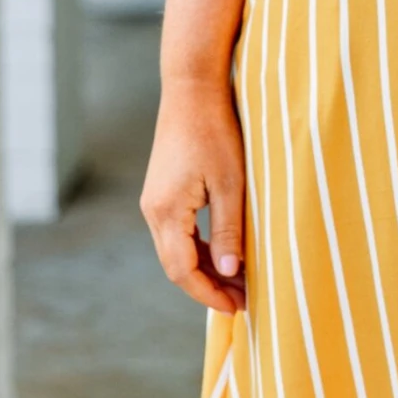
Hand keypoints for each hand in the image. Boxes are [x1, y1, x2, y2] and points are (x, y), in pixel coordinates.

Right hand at [140, 73, 247, 314]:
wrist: (192, 89)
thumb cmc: (215, 131)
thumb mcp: (231, 184)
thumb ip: (229, 230)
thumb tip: (231, 272)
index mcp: (166, 212)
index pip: (182, 271)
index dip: (209, 294)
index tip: (238, 308)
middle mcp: (153, 211)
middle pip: (176, 266)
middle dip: (209, 287)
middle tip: (244, 300)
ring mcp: (155, 201)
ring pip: (177, 250)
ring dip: (206, 268)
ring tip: (240, 281)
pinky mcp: (163, 191)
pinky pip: (178, 233)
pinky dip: (200, 248)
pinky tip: (226, 252)